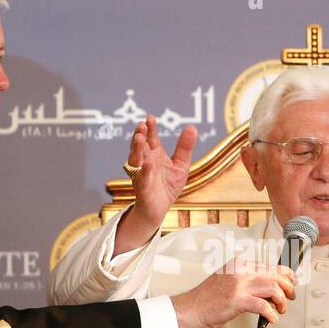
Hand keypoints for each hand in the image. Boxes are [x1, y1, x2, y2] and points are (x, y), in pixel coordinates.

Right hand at [114, 115, 196, 255]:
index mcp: (154, 155)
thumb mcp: (180, 165)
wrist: (160, 209)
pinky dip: (144, 171)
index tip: (150, 118)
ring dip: (137, 149)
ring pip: (136, 160)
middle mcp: (145, 162)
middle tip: (141, 125)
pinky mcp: (143, 188)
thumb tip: (192, 127)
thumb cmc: (168, 186)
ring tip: (139, 138)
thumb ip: (185, 147)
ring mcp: (142, 174)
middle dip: (140, 135)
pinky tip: (148, 163)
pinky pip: (142, 178)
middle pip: (140, 146)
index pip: (151, 138)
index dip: (150, 128)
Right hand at [171, 258, 295, 327]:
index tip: (291, 284)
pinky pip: (263, 306)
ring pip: (273, 288)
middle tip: (290, 299)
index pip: (271, 266)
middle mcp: (240, 271)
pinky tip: (270, 319)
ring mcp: (239, 284)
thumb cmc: (207, 298)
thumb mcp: (229, 281)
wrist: (190, 308)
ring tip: (280, 310)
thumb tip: (269, 288)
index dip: (286, 276)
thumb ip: (247, 281)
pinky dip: (271, 314)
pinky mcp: (237, 299)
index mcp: (239, 264)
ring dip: (282, 301)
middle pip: (276, 275)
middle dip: (288, 289)